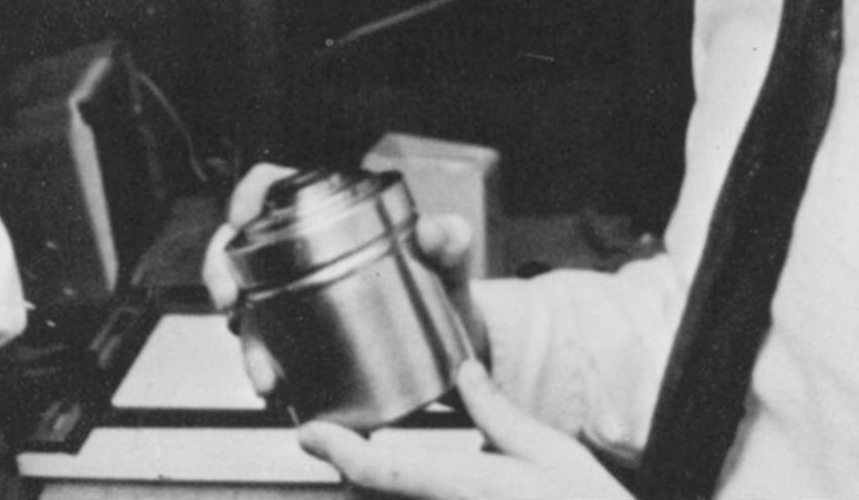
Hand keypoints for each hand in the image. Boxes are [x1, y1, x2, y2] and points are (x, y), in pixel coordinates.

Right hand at [201, 163, 488, 402]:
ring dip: (247, 340)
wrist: (452, 339)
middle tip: (228, 302)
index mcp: (328, 211)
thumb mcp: (450, 256)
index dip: (246, 193)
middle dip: (220, 272)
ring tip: (265, 374)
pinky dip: (266, 368)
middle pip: (241, 246)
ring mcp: (295, 294)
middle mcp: (300, 250)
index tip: (239, 218)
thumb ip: (451, 238)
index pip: (272, 184)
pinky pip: (268, 346)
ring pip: (248, 305)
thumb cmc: (444, 280)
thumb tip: (434, 230)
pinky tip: (276, 390)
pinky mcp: (300, 336)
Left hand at [296, 360, 629, 499]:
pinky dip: (401, 497)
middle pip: (369, 495)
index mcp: (463, 486)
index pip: (376, 468)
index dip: (335, 450)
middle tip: (339, 444)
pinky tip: (415, 487)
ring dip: (376, 488)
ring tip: (366, 466)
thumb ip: (497, 413)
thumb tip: (464, 370)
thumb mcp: (550, 452)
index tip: (308, 433)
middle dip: (351, 472)